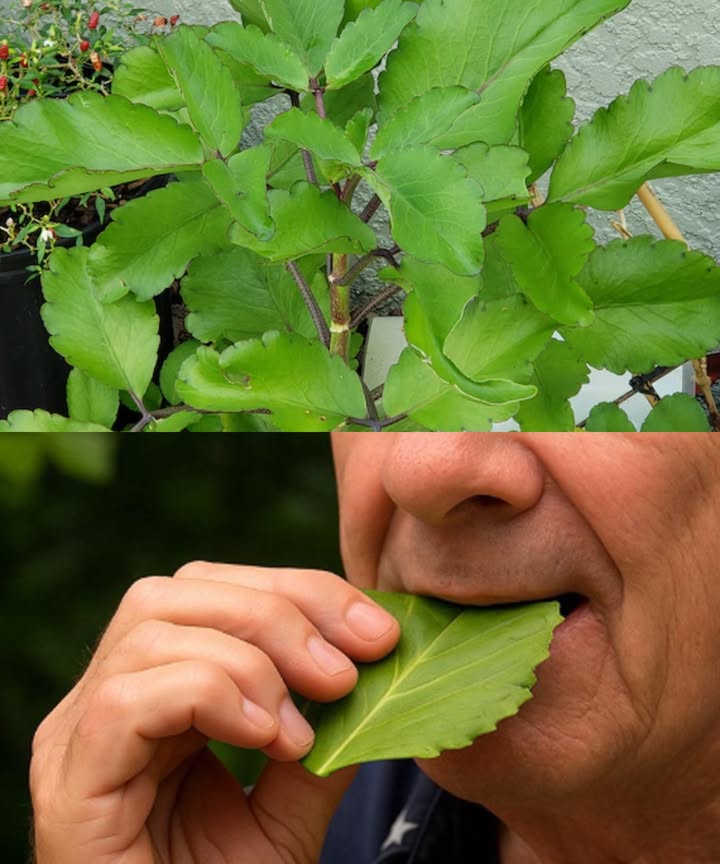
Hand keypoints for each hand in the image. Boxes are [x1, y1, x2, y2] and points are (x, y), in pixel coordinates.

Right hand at [30, 563, 399, 862]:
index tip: (377, 631)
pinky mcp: (69, 784)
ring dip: (249, 659)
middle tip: (346, 672)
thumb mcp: (288, 812)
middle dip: (280, 612)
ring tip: (296, 728)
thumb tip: (375, 678)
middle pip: (184, 589)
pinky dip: (208, 694)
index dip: (301, 592)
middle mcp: (111, 697)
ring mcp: (78, 737)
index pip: (220, 590)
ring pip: (153, 625)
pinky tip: (261, 737)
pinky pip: (126, 699)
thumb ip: (323, 747)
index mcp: (158, 688)